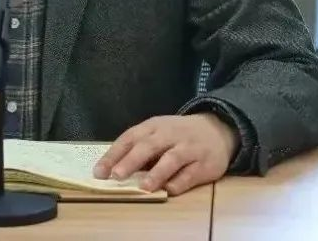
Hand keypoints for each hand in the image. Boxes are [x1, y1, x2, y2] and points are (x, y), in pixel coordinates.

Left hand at [93, 113, 238, 195]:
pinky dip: (179, 182)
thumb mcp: (158, 133)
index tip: (99, 171)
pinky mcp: (204, 163)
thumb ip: (139, 148)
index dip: (114, 154)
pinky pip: (190, 174)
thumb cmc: (178, 134)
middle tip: (116, 176)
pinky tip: (169, 191)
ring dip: (156, 173)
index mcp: (153, 126)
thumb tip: (115, 169)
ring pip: (171, 159)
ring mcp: (188, 148)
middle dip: (131, 161)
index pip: (129, 138)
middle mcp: (169, 134)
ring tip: (144, 187)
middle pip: (148, 146)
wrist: (217, 129)